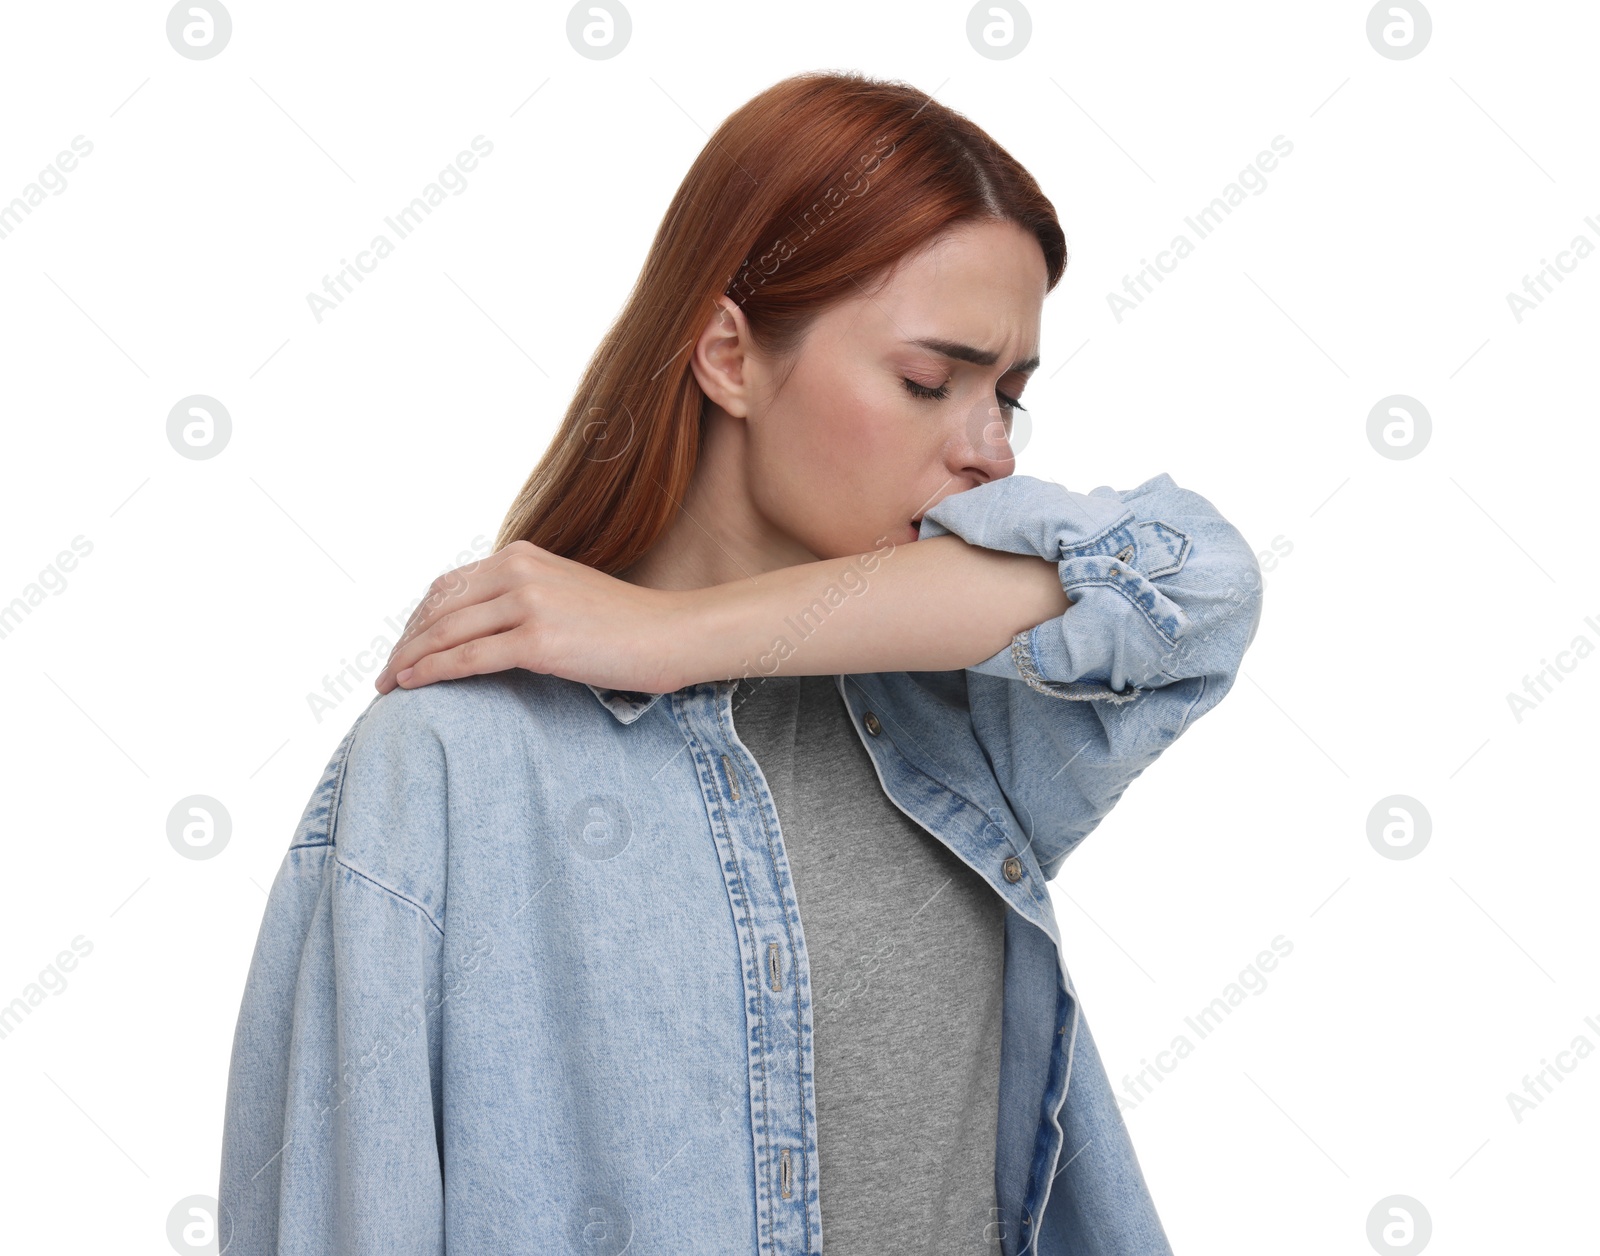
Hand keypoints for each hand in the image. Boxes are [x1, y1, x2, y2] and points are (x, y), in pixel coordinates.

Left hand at [372, 541, 690, 695]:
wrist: (673, 634)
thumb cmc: (626, 625)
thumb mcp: (566, 594)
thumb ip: (524, 597)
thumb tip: (483, 627)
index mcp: (522, 556)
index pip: (448, 586)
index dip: (417, 620)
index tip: (402, 648)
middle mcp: (519, 571)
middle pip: (438, 608)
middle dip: (404, 642)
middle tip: (385, 674)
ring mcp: (528, 603)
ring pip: (446, 633)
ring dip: (408, 661)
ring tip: (390, 686)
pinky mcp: (539, 639)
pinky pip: (468, 658)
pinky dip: (432, 672)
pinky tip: (412, 686)